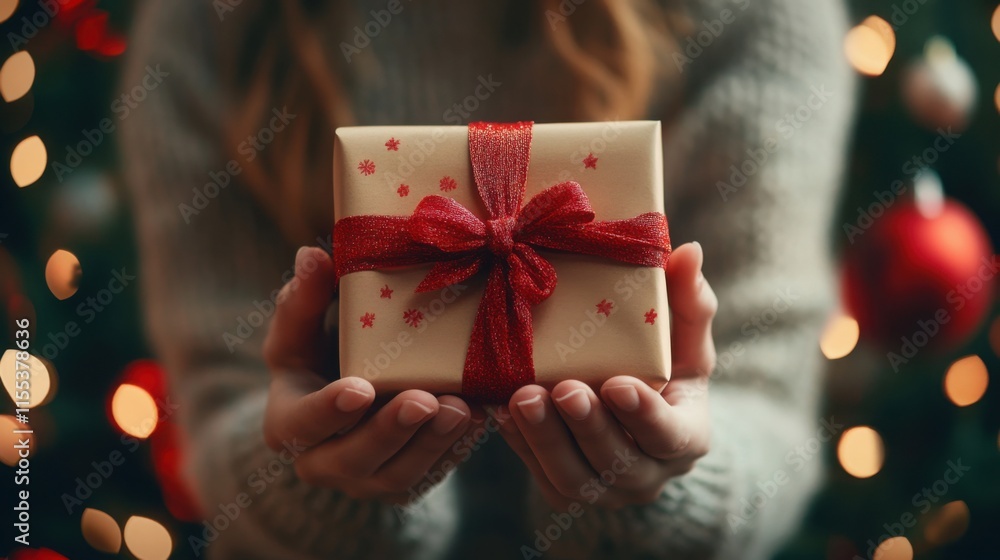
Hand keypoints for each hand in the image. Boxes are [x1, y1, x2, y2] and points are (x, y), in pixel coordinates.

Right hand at [262, 246, 472, 503]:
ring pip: (399, 475)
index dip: (330, 410)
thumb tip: (312, 256)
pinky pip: (431, 475)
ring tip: (462, 408)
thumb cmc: (320, 354)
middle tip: (425, 400)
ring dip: (432, 443)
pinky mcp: (404, 485)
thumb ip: (305, 297)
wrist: (347, 398)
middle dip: (392, 431)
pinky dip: (456, 450)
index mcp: (288, 424)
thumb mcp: (302, 327)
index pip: (303, 423)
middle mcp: (322, 463)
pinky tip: (479, 418)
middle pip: (354, 458)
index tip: (361, 388)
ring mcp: (365, 481)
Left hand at [497, 242, 716, 509]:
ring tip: (522, 398)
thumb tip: (689, 250)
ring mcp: (605, 490)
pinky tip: (499, 411)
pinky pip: (540, 474)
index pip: (669, 435)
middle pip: (617, 462)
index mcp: (686, 438)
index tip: (616, 384)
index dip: (643, 415)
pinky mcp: (566, 489)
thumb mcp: (683, 336)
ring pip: (574, 477)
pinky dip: (520, 444)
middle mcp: (649, 475)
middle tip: (561, 389)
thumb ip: (688, 298)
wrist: (634, 412)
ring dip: (545, 438)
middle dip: (586, 426)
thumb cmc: (665, 364)